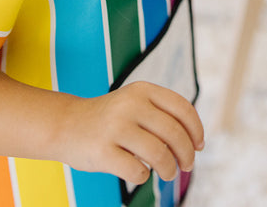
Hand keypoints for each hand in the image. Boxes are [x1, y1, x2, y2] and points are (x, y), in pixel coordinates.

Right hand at [57, 82, 203, 184]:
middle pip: (174, 133)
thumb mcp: (136, 104)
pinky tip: (138, 172)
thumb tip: (195, 143)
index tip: (199, 145)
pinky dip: (143, 176)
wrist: (66, 124)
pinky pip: (137, 171)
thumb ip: (163, 115)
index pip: (182, 108)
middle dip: (186, 154)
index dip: (196, 129)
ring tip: (168, 173)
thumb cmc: (111, 119)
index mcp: (142, 89)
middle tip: (186, 166)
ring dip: (169, 169)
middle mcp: (130, 104)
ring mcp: (115, 127)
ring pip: (159, 154)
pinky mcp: (103, 151)